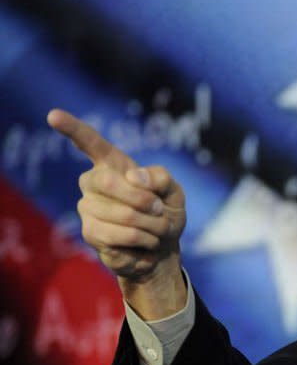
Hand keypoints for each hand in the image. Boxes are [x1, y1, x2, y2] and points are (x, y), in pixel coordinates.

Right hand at [48, 108, 186, 317]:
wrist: (162, 249)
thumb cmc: (164, 214)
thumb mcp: (173, 192)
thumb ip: (161, 178)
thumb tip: (134, 176)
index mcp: (113, 165)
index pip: (90, 142)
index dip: (72, 128)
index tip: (53, 115)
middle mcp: (93, 183)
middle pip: (107, 181)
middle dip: (143, 199)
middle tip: (159, 209)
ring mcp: (88, 207)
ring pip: (124, 214)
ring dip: (153, 224)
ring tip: (158, 228)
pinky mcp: (91, 233)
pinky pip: (124, 235)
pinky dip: (146, 239)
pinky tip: (147, 242)